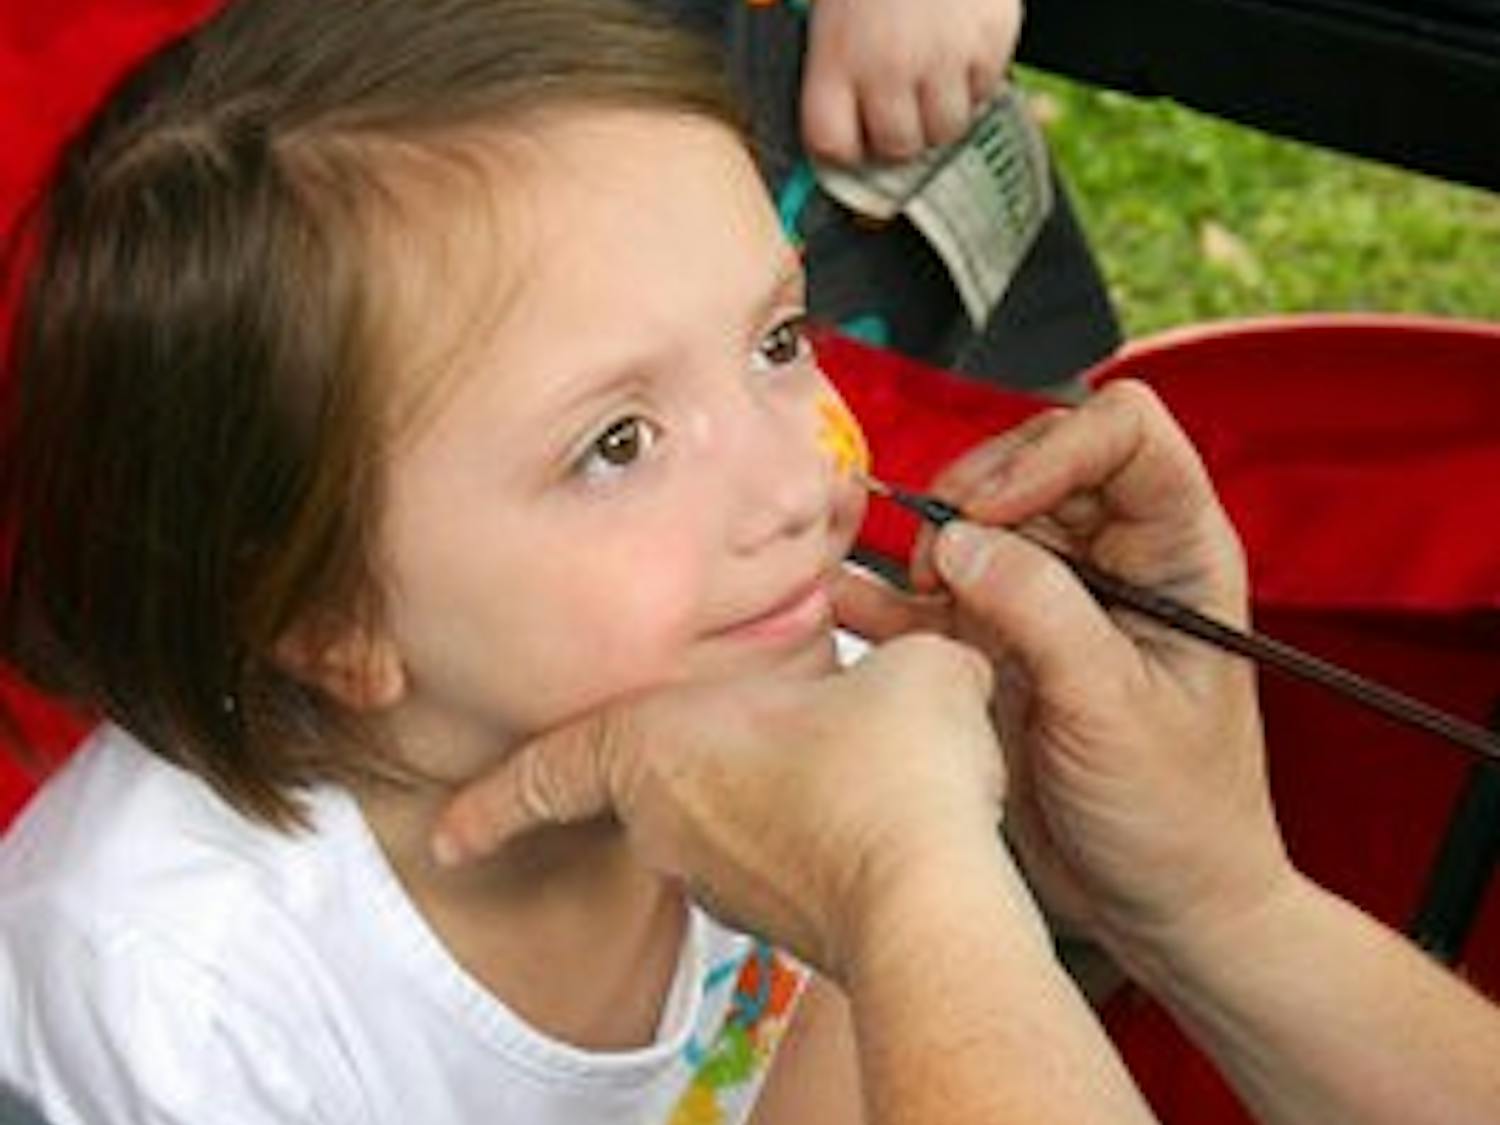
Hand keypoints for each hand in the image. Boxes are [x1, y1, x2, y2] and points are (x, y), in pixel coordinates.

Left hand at [429, 635, 1003, 979]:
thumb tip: (925, 657)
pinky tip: (858, 810)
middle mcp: (672, 825)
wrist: (930, 902)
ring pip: (716, 825)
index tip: (449, 834)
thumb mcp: (905, 666)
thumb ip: (897, 649)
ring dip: (753, 793)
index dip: (495, 799)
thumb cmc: (888, 773)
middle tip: (731, 730)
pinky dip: (797, 834)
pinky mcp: (780, 921)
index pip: (548, 770)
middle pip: (647, 787)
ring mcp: (723, 883)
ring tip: (823, 761)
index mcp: (658, 747)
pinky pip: (770, 861)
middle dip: (682, 759)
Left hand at [801, 0, 1020, 163]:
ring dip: (938, 116)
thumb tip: (837, 128)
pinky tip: (958, 52)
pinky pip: (983, 95)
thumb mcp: (832, 8)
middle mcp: (888, 66)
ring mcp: (942, 58)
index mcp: (837, 55)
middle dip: (898, 136)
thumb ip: (831, 65)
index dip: (843, 149)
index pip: (832, 145)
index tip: (852, 141)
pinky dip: (974, 83)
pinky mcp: (988, 45)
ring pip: (944, 131)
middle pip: (895, 148)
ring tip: (932, 82)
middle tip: (900, 111)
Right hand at [835, 381, 1294, 975]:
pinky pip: (929, 601)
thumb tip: (961, 540)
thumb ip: (1041, 612)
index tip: (994, 509)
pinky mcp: (991, 647)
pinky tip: (849, 603)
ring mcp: (1043, 601)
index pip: (1122, 433)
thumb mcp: (1118, 706)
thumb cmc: (1182, 812)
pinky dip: (887, 599)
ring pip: (973, 526)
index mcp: (1175, 551)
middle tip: (939, 564)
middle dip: (975, 497)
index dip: (1052, 449)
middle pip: (1030, 465)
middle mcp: (1108, 560)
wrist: (1159, 908)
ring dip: (927, 546)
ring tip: (908, 595)